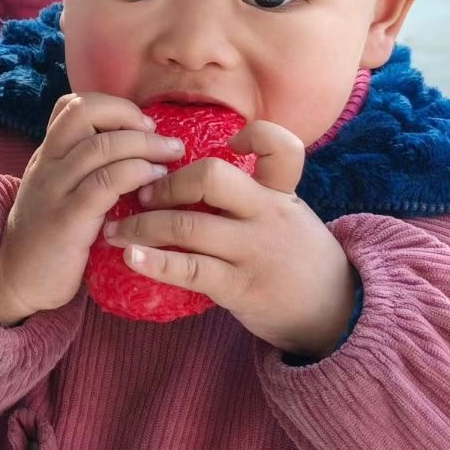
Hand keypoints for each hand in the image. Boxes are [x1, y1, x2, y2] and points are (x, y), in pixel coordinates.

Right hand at [0, 94, 187, 325]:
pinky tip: (154, 180)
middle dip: (130, 116)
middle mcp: (48, 164)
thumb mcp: (58, 192)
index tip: (141, 125)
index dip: (112, 106)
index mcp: (48, 154)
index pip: (71, 105)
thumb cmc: (49, 238)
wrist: (17, 281)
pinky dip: (136, 173)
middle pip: (84, 112)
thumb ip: (83, 169)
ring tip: (170, 156)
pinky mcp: (67, 220)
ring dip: (144, 145)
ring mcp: (55, 190)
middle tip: (162, 137)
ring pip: (100, 146)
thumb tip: (136, 149)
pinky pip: (104, 183)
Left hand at [101, 122, 356, 357]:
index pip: (281, 146)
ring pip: (189, 226)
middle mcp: (269, 215)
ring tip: (114, 230)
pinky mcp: (241, 287)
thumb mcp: (289, 215)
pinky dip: (155, 261)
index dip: (255, 134)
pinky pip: (191, 270)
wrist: (335, 315)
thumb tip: (194, 174)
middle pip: (213, 177)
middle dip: (167, 182)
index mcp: (281, 193)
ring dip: (142, 225)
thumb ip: (255, 193)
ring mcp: (254, 251)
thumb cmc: (298, 259)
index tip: (228, 141)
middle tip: (140, 192)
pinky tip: (130, 256)